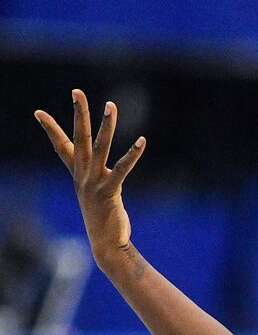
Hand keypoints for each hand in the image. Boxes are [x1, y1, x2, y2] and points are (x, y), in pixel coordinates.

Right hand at [34, 89, 146, 271]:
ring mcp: (94, 183)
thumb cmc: (103, 219)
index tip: (38, 112)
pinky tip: (142, 140)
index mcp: (78, 175)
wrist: (106, 244)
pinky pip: (122, 169)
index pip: (61, 146)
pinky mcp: (109, 192)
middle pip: (78, 137)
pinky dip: (132, 154)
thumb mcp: (97, 194)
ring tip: (110, 105)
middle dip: (78, 113)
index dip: (50, 129)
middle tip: (77, 91)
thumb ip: (99, 178)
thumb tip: (104, 170)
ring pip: (99, 147)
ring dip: (106, 125)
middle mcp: (82, 175)